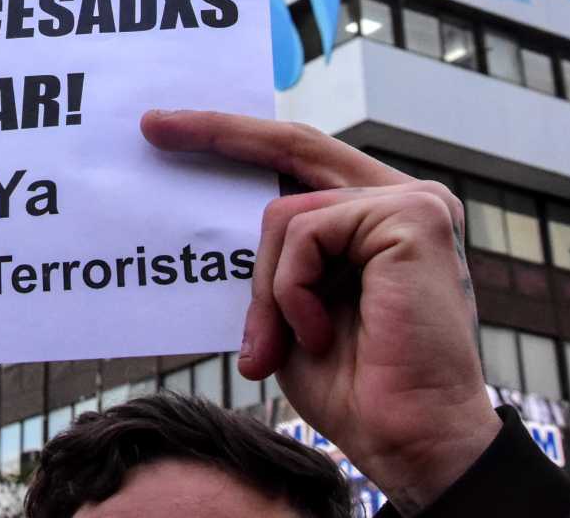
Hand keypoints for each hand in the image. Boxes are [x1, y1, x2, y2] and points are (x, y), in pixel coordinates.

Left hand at [142, 111, 498, 513]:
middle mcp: (401, 198)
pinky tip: (315, 333)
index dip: (238, 139)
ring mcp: (413, 201)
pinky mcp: (414, 215)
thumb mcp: (289, 306)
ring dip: (266, 287)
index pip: (301, 159)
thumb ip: (272, 254)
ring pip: (286, 210)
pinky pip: (307, 231)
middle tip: (155, 127)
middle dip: (219, 133)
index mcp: (377, 217)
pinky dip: (291, 289)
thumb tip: (213, 212)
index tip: (171, 128)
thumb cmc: (355, 387)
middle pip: (294, 145)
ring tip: (278, 343)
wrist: (409, 442)